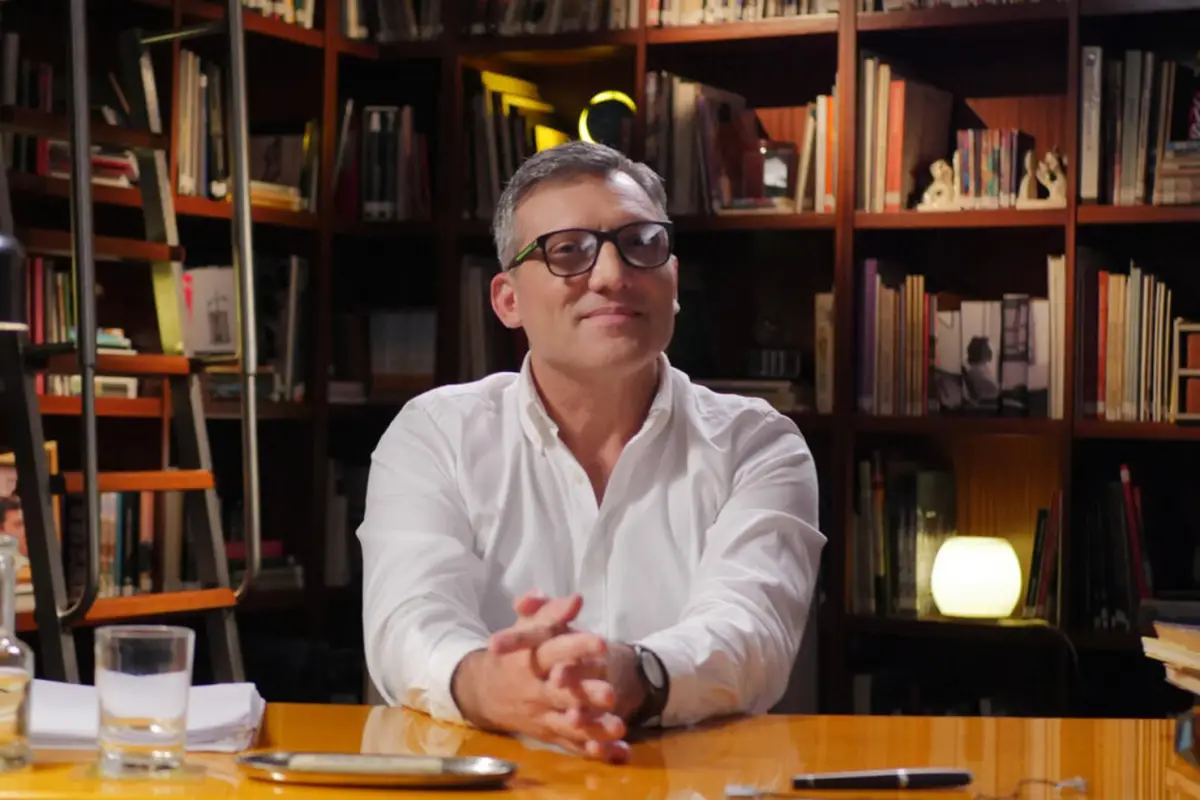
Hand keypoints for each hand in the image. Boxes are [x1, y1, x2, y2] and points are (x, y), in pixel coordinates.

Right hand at [450, 592, 629, 761]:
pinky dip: (594, 751)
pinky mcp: (548, 735)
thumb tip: (575, 599)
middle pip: (562, 692)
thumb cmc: (513, 654)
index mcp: (531, 659)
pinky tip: (618, 752)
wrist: (483, 692)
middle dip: (586, 694)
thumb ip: (549, 612)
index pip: (553, 650)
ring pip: (568, 724)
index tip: (602, 642)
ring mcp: (542, 715)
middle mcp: (535, 690)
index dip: (576, 647)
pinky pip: (571, 745)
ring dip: (593, 728)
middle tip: (610, 694)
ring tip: (618, 727)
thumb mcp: (527, 628)